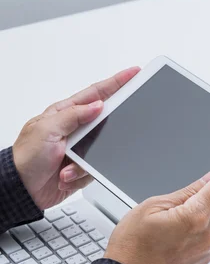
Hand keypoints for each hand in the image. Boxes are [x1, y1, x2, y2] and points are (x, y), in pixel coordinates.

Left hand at [12, 67, 140, 209]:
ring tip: (65, 168)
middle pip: (105, 122)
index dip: (116, 82)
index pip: (96, 93)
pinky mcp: (83, 166)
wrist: (23, 189)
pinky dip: (81, 174)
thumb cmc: (26, 158)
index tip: (133, 73)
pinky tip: (65, 176)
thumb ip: (74, 115)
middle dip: (104, 133)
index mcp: (64, 113)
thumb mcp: (47, 130)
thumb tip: (97, 105)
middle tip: (94, 140)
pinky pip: (97, 168)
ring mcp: (80, 148)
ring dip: (83, 162)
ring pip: (103, 149)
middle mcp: (74, 129)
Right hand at [104, 148, 209, 263]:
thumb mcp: (151, 207)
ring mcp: (206, 251)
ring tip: (162, 237)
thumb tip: (208, 180)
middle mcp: (206, 234)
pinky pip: (202, 241)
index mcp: (194, 216)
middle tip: (165, 217)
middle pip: (209, 206)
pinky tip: (168, 247)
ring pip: (205, 224)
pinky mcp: (203, 263)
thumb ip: (185, 192)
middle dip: (193, 205)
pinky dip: (189, 239)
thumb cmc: (132, 248)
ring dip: (190, 224)